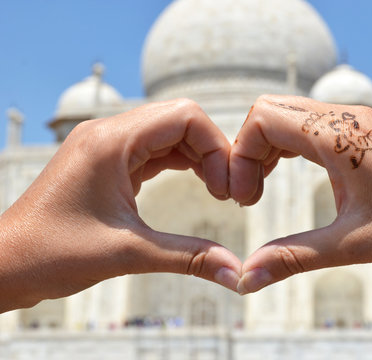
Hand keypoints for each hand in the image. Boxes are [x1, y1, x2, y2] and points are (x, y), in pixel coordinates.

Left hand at [0, 99, 241, 311]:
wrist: (5, 266)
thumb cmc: (49, 253)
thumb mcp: (128, 253)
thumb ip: (189, 257)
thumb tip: (236, 273)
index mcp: (112, 141)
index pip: (185, 117)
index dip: (218, 148)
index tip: (228, 189)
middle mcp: (109, 133)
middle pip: (182, 121)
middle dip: (213, 152)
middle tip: (229, 191)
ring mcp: (108, 146)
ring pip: (170, 134)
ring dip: (200, 158)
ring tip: (219, 191)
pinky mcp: (108, 162)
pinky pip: (155, 150)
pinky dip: (182, 164)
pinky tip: (198, 184)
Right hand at [230, 95, 371, 293]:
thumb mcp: (353, 244)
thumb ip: (294, 256)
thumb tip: (246, 278)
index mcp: (339, 135)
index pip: (263, 119)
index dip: (241, 155)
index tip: (244, 199)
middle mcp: (346, 117)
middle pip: (270, 111)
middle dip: (249, 149)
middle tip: (249, 194)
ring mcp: (356, 121)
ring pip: (288, 116)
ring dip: (266, 148)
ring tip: (261, 187)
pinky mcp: (362, 132)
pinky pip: (309, 125)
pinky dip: (287, 146)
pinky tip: (286, 174)